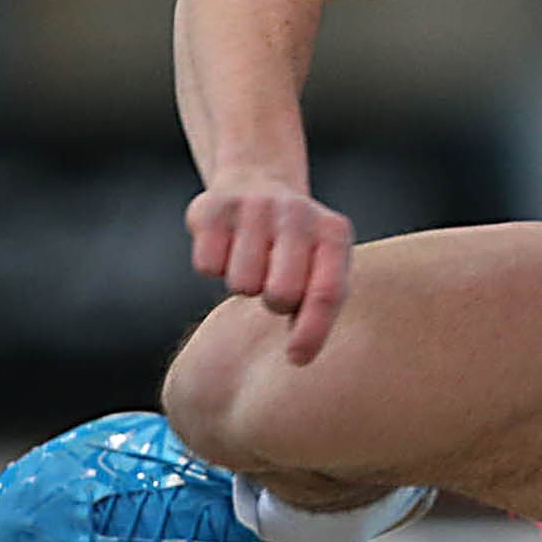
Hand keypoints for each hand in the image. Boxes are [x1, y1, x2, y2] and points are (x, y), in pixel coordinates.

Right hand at [185, 180, 353, 365]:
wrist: (257, 182)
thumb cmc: (296, 246)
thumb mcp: (321, 268)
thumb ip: (318, 308)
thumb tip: (298, 356)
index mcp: (334, 233)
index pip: (327, 292)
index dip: (312, 332)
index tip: (296, 358)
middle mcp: (298, 213)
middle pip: (281, 293)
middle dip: (275, 302)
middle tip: (274, 283)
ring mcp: (255, 205)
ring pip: (241, 283)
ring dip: (244, 282)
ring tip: (254, 259)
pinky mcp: (213, 207)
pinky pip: (207, 266)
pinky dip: (214, 265)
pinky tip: (227, 246)